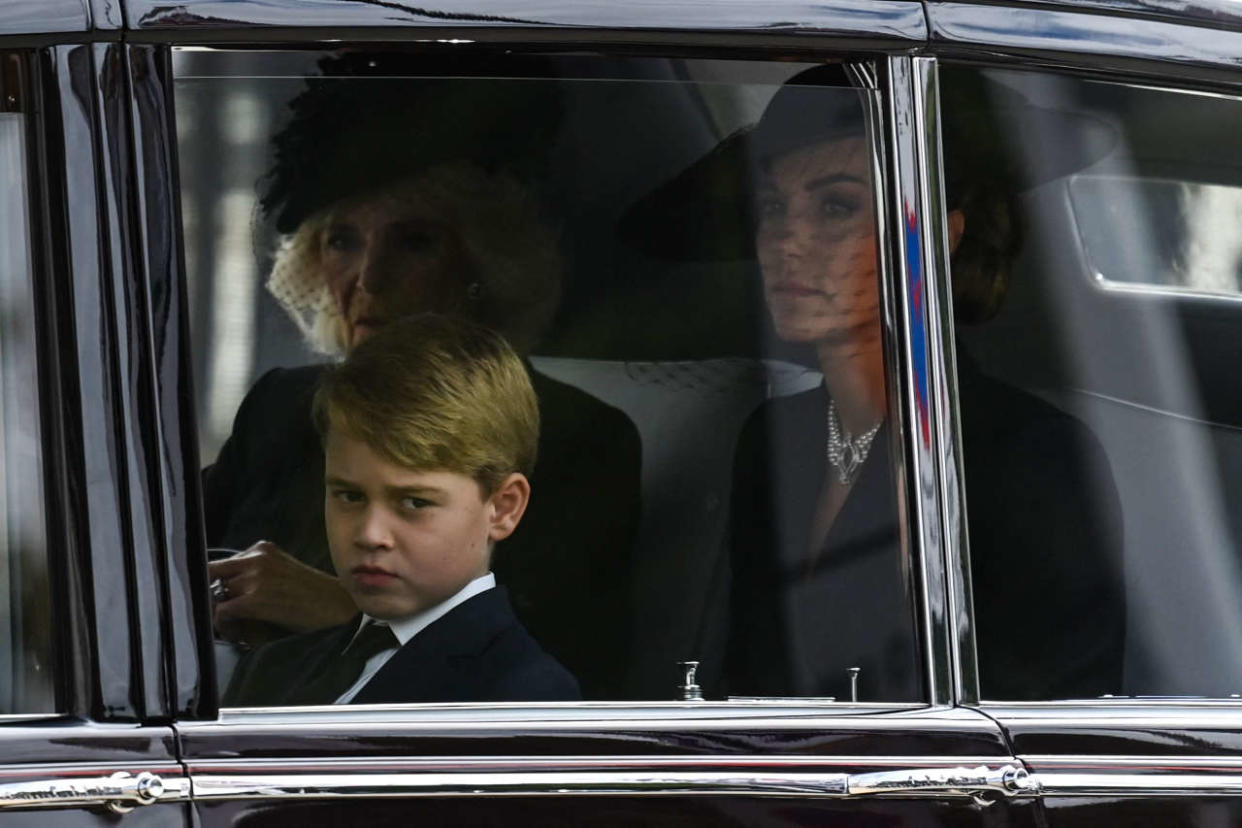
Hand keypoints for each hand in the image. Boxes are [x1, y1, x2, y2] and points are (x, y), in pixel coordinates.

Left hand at [209, 541, 355, 643]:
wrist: (336, 607)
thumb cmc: (313, 595)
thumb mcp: (281, 573)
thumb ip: (254, 575)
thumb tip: (221, 593)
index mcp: (262, 549)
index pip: (220, 563)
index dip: (212, 583)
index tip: (213, 598)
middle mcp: (256, 558)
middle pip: (211, 574)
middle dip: (210, 594)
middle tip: (215, 612)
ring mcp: (256, 577)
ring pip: (215, 594)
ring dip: (217, 612)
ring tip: (231, 625)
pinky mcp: (256, 598)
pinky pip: (221, 611)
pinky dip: (223, 624)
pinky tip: (235, 632)